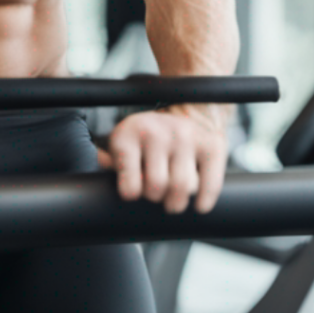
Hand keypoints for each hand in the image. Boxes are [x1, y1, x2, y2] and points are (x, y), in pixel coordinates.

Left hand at [99, 104, 228, 213]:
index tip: (133, 192)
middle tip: (156, 195)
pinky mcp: (211, 145)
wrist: (186, 109)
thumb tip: (101, 171)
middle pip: (157, 186)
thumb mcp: (123, 141)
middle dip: (155, 198)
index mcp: (131, 132)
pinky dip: (204, 200)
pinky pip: (210, 185)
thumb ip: (110, 160)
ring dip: (177, 202)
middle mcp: (160, 132)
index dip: (130, 192)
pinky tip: (198, 203)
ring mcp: (187, 137)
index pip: (129, 179)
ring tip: (173, 198)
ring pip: (183, 188)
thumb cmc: (148, 136)